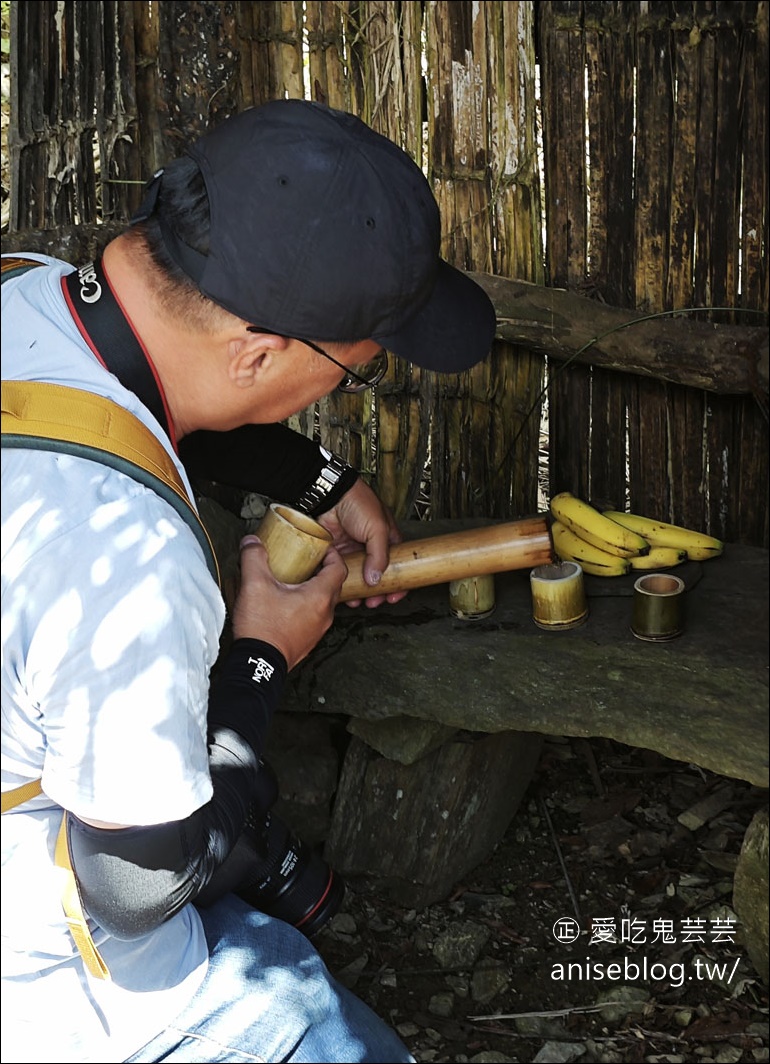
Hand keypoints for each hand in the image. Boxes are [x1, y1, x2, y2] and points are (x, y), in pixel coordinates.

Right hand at [231, 535, 346, 669]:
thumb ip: (253, 558)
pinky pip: (314, 616)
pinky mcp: (308, 639)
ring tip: (295, 580)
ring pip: (324, 602)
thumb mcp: (254, 585)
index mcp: (319, 597)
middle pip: (334, 585)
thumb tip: (252, 542)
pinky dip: (307, 605)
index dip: (333, 554)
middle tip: (307, 561)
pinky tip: (287, 603)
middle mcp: (324, 614)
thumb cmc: (262, 629)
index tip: (322, 548)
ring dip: (314, 589)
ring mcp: (318, 629)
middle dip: (323, 570)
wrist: (258, 664)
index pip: (339, 568)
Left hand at [316, 478, 406, 607]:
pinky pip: (341, 574)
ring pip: (359, 578)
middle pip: (378, 576)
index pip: (398, 566)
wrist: (329, 496)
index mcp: (387, 540)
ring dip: (360, 592)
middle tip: (374, 603)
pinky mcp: (337, 554)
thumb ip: (379, 555)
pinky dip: (343, 585)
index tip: (394, 597)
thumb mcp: (377, 528)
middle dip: (378, 593)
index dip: (399, 583)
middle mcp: (371, 548)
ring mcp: (353, 552)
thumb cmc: (357, 503)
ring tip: (359, 601)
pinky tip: (344, 592)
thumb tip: (376, 580)